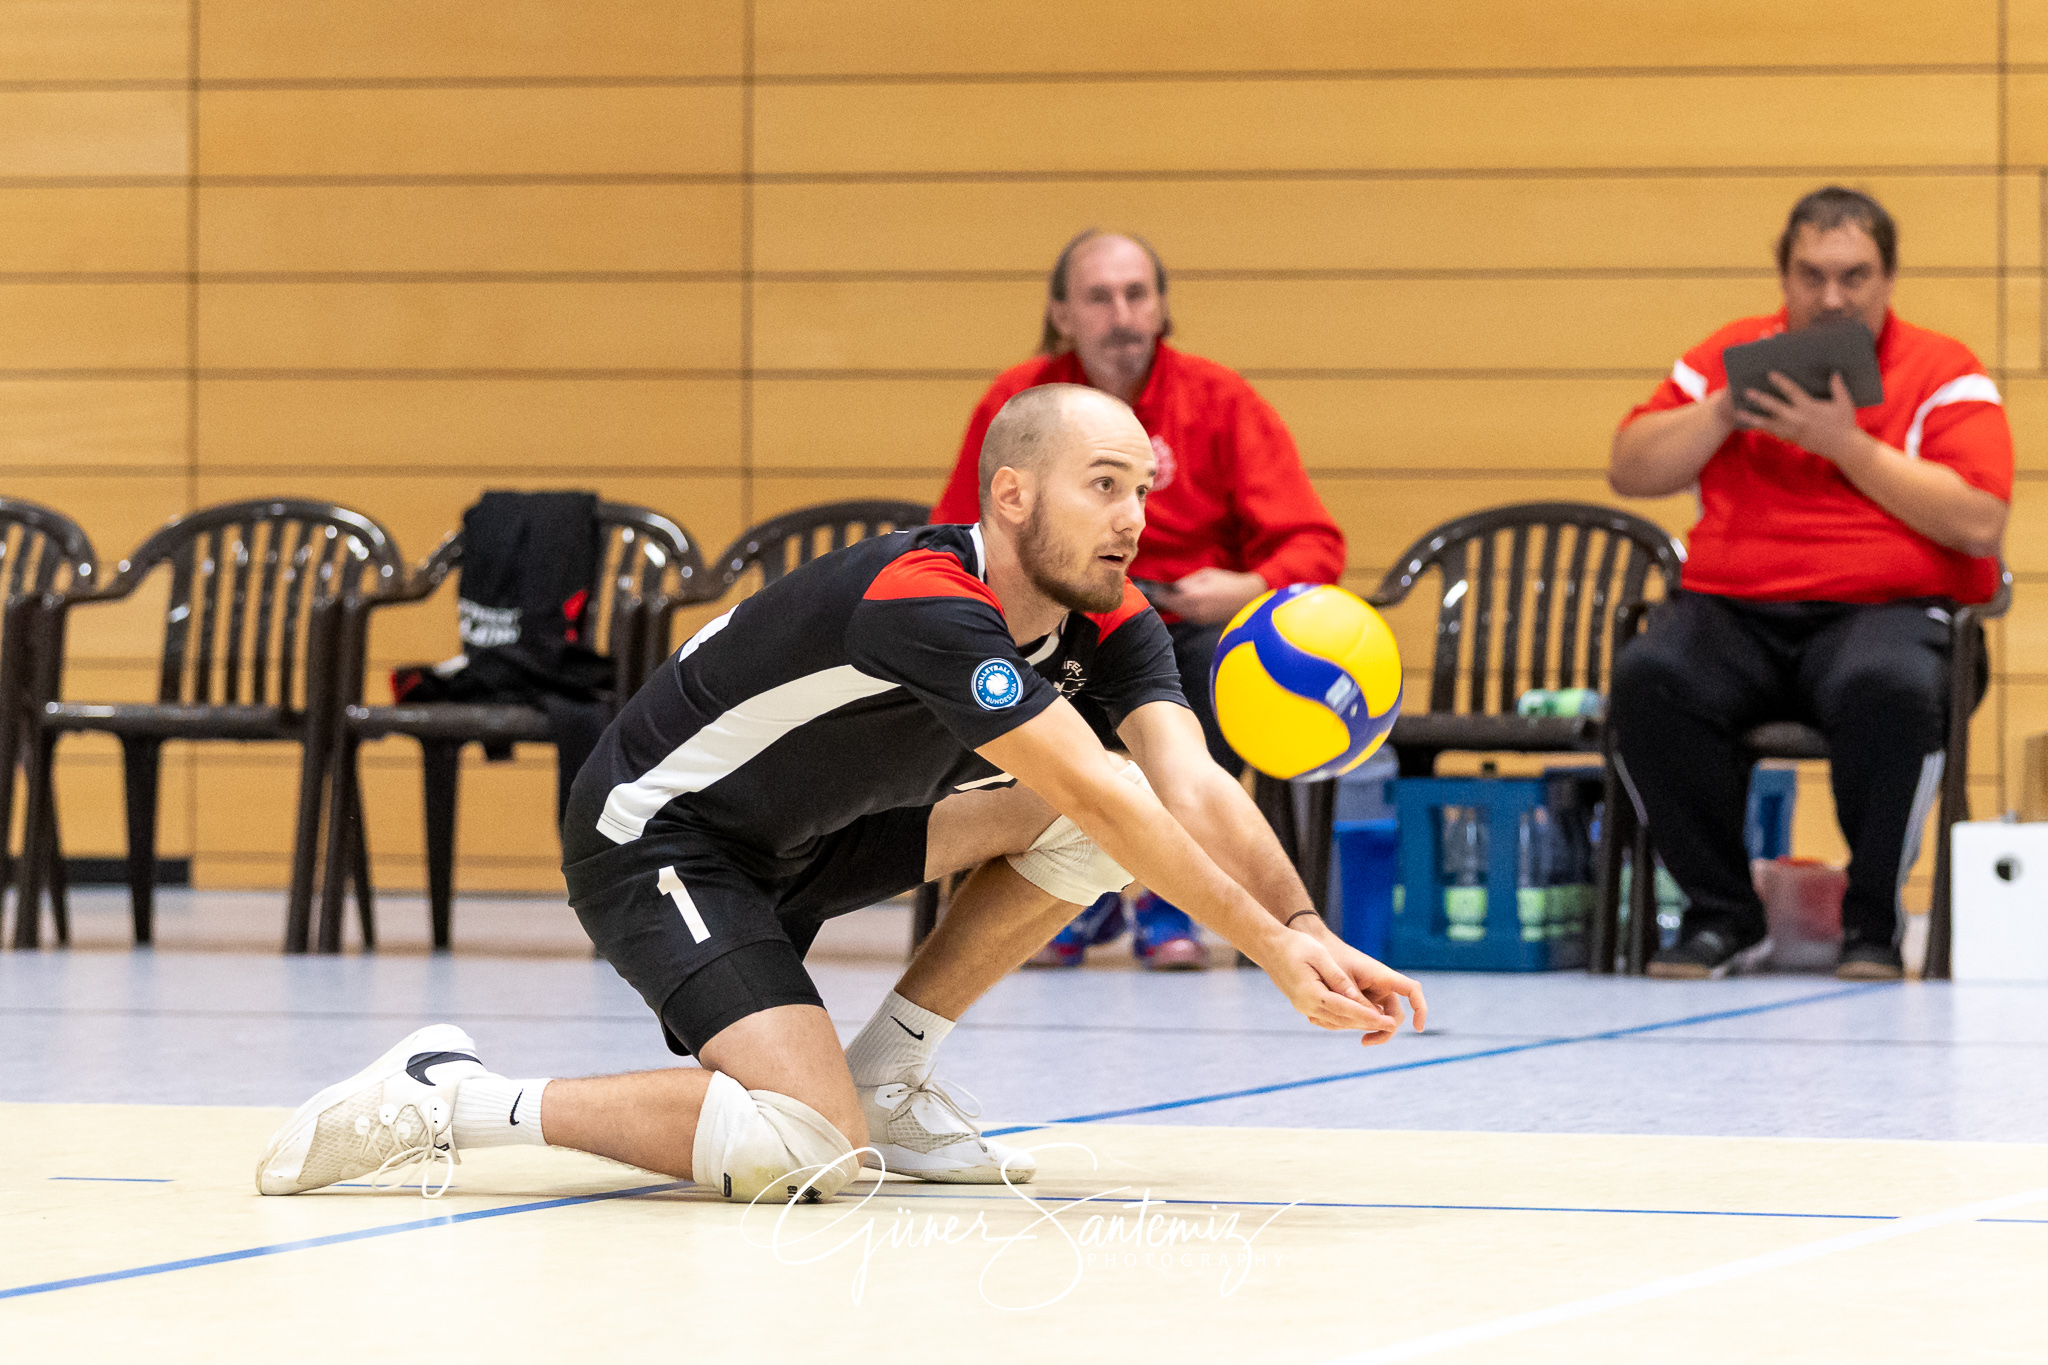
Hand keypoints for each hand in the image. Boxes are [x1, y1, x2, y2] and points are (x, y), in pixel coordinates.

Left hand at [1151, 567, 1267, 624]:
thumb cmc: (1229, 582)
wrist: (1248, 598)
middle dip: (1163, 601)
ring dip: (1171, 607)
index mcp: (1193, 596)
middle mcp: (1194, 610)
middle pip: (1171, 608)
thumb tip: (1175, 587)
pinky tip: (1179, 604)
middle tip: (1154, 595)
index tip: (1150, 590)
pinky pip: (1187, 616)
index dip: (1158, 594)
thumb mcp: (1207, 575)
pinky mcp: (1204, 623)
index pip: (1168, 598)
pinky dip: (1181, 611)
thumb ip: (1189, 582)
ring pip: (1178, 614)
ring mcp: (1199, 619)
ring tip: (1164, 599)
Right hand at [1264, 929, 1406, 1038]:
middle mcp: (1307, 1006)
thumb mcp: (1320, 956)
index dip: (1367, 1016)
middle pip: (1342, 1019)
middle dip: (1367, 1023)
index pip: (1345, 1009)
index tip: (1386, 1021)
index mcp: (1311, 994)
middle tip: (1391, 1025)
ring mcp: (1304, 1008)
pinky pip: (1327, 1019)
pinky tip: (1357, 1018)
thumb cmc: (1296, 946)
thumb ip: (1338, 978)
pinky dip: (1344, 1020)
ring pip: (1336, 1022)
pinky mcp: (1303, 1006)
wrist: (1270, 948)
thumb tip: (1356, 998)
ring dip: (1357, 1024)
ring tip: (1379, 1023)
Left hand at [1300, 922, 1427, 1043]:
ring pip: (1381, 1018)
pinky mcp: (1364, 999)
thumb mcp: (1342, 980)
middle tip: (1364, 1042)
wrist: (1318, 948)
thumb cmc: (1331, 959)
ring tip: (1357, 1039)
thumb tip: (1373, 1023)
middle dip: (1385, 1030)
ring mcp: (1374, 993)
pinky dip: (1361, 1024)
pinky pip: (1369, 1016)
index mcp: (1383, 976)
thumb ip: (1357, 1000)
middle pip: (1395, 1014)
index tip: (1418, 1028)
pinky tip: (1342, 1024)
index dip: (1420, 1009)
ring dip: (1372, 1030)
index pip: (1412, 990)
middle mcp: (1383, 986)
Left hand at [1734, 371, 1870, 464]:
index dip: (1781, 383)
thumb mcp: (1844, 403)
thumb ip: (1837, 387)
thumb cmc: (1845, 423)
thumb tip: (1834, 372)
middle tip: (1746, 392)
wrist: (1842, 447)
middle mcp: (1797, 419)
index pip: (1792, 392)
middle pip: (1774, 407)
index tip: (1770, 374)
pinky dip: (1760, 428)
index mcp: (1809, 408)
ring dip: (1752, 418)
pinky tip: (1749, 424)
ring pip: (1768, 424)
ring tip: (1738, 413)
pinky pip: (1772, 433)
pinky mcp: (1791, 438)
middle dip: (1760, 399)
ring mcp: (1792, 430)